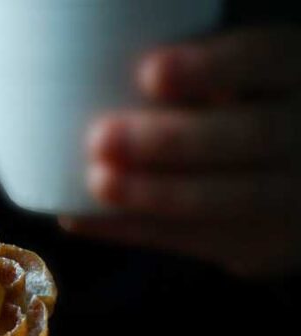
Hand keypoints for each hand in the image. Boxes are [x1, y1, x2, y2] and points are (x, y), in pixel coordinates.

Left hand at [61, 26, 300, 276]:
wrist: (292, 187)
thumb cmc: (243, 114)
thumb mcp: (242, 83)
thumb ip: (199, 80)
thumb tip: (99, 81)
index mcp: (294, 75)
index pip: (262, 61)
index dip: (210, 67)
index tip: (149, 72)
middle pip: (247, 137)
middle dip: (170, 141)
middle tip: (101, 138)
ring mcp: (287, 197)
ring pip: (223, 200)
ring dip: (150, 194)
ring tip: (97, 181)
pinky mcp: (258, 245)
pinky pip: (191, 241)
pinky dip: (132, 229)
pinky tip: (83, 218)